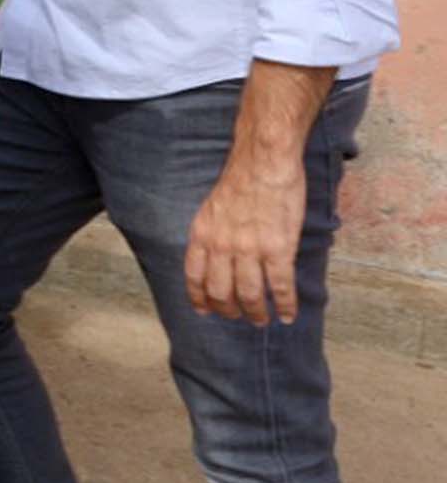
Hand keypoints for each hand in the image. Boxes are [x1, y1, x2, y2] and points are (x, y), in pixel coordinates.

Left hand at [185, 161, 306, 324]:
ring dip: (256, 313)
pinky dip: (285, 305)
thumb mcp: (211, 208)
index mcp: (202, 235)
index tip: (205, 311)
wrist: (264, 162)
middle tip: (239, 317)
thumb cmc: (241, 180)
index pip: (194, 277)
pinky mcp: (278, 249)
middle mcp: (221, 246)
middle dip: (229, 310)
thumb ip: (212, 234)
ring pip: (249, 295)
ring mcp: (249, 249)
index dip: (199, 299)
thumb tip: (216, 256)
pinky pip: (280, 286)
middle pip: (220, 292)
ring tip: (262, 320)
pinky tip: (288, 314)